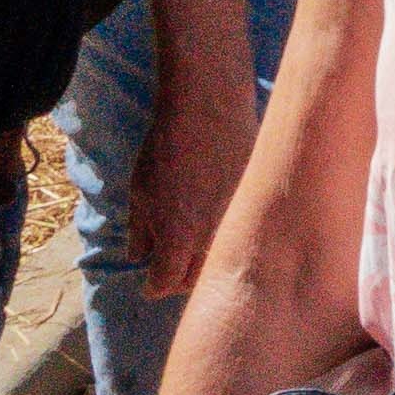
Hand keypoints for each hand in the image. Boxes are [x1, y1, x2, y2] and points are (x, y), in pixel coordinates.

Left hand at [128, 66, 256, 299]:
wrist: (209, 108)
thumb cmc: (167, 148)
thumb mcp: (140, 191)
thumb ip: (140, 231)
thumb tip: (139, 256)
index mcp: (177, 240)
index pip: (164, 283)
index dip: (153, 286)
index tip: (149, 282)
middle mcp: (211, 239)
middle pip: (196, 281)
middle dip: (178, 280)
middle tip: (170, 269)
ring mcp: (238, 221)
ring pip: (223, 261)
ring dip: (206, 263)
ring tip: (194, 253)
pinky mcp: (256, 203)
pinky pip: (242, 233)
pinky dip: (228, 238)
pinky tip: (220, 225)